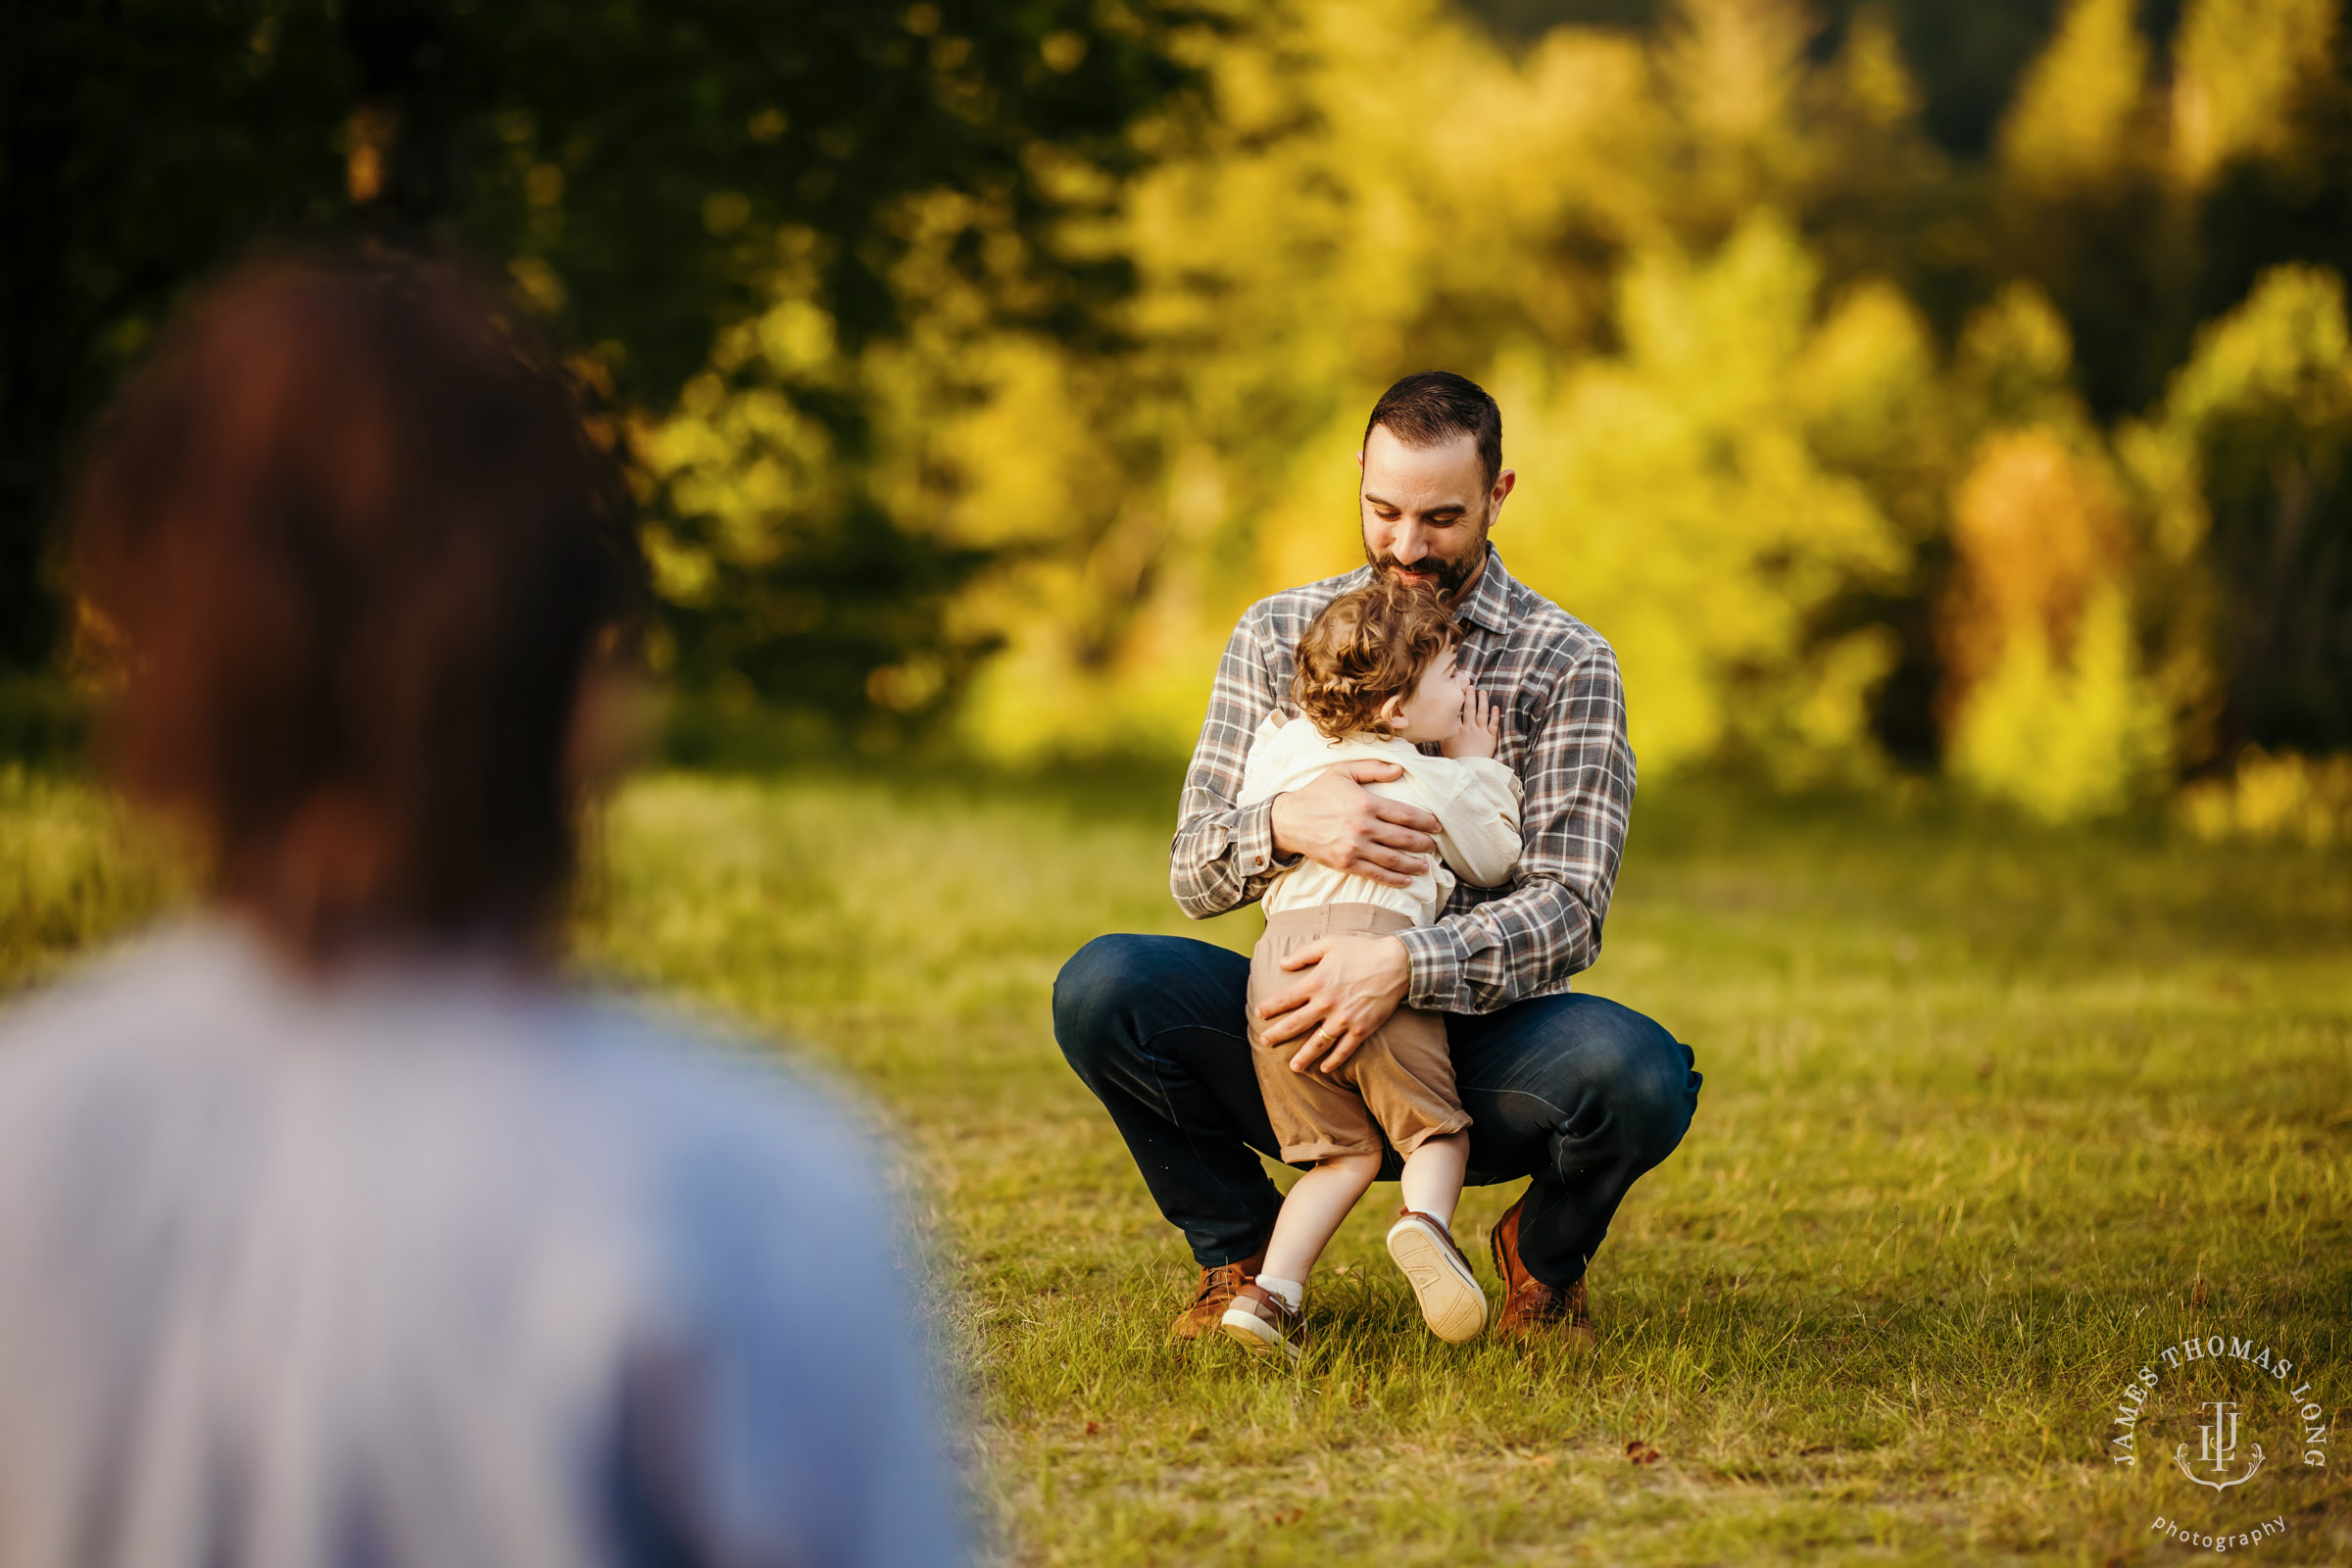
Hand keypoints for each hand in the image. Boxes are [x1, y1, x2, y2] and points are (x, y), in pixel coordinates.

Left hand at [1255, 933, 1410, 1072]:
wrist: (1397, 964)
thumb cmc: (1362, 950)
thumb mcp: (1329, 943)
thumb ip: (1303, 953)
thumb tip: (1282, 962)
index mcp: (1316, 982)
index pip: (1285, 999)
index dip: (1270, 1007)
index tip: (1259, 1014)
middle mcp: (1326, 1004)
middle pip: (1295, 1024)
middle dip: (1277, 1035)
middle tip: (1265, 1042)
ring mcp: (1344, 1019)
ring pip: (1318, 1043)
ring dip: (1303, 1056)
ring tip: (1293, 1067)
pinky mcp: (1361, 1029)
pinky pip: (1344, 1049)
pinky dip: (1334, 1061)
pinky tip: (1324, 1068)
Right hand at [1268, 761, 1439, 887]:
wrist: (1290, 820)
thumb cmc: (1318, 793)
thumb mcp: (1343, 771)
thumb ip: (1373, 768)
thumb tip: (1400, 769)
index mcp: (1366, 803)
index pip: (1406, 814)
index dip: (1426, 821)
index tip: (1437, 825)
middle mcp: (1363, 827)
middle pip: (1404, 839)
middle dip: (1424, 843)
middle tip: (1434, 845)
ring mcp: (1354, 848)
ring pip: (1393, 860)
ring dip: (1414, 864)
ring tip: (1426, 865)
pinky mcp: (1346, 864)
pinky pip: (1375, 874)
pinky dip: (1394, 879)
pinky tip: (1407, 880)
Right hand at [1441, 686, 1498, 759]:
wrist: (1470, 768)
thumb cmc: (1456, 758)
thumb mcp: (1444, 745)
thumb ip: (1441, 733)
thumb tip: (1436, 724)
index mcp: (1457, 729)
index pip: (1457, 711)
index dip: (1458, 700)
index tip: (1458, 691)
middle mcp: (1469, 727)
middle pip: (1470, 708)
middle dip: (1470, 696)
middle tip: (1471, 686)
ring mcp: (1481, 731)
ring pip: (1482, 713)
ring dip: (1483, 701)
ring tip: (1483, 692)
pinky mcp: (1491, 737)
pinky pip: (1494, 724)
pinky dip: (1495, 715)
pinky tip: (1495, 707)